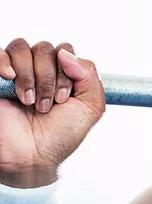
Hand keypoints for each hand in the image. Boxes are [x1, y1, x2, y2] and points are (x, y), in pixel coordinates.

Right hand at [0, 38, 104, 186]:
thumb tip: (66, 54)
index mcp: (63, 74)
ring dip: (30, 76)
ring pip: (22, 48)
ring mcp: (16, 72)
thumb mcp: (90, 108)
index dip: (67, 72)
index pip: (66, 51)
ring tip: (29, 102)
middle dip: (49, 78)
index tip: (63, 99)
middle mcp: (39, 70)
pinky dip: (5, 63)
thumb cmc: (59, 135)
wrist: (30, 156)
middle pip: (46, 48)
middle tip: (46, 105)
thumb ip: (90, 77)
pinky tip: (11, 79)